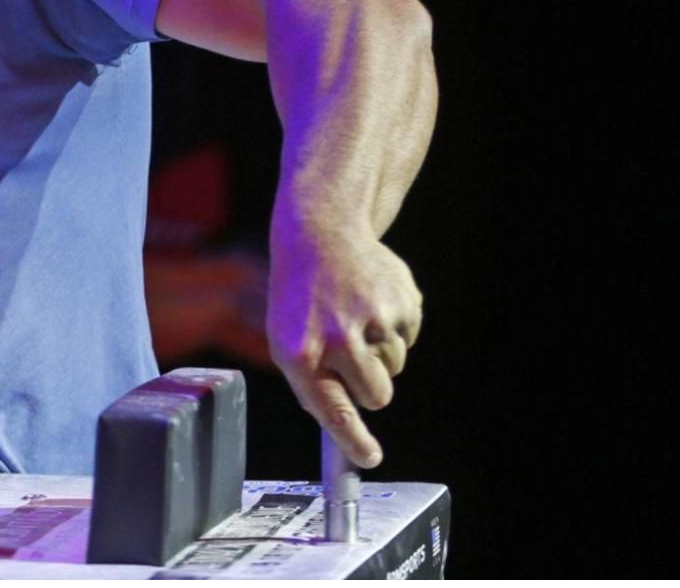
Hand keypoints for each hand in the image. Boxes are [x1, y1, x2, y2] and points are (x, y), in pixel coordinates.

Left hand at [266, 222, 421, 468]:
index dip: (355, 442)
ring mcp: (372, 319)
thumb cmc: (300, 301)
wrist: (319, 237)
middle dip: (370, 387)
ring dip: (379, 353)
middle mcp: (337, 338)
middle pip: (377, 397)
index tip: (370, 459)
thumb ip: (314, 386)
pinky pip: (408, 340)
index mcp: (301, 353)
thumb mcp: (288, 341)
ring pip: (394, 369)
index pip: (334, 412)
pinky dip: (393, 328)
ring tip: (354, 318)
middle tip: (351, 357)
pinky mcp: (402, 302)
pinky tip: (370, 302)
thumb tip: (344, 435)